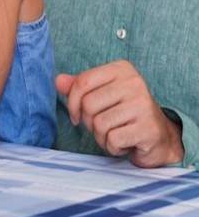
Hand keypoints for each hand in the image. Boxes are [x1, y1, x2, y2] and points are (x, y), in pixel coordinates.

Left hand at [57, 60, 183, 167]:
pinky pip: (113, 140)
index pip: (82, 82)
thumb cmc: (125, 113)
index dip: (72, 102)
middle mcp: (134, 83)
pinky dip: (113, 147)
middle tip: (102, 127)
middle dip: (89, 122)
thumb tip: (58, 81)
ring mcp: (143, 105)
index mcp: (121, 69)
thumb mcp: (102, 94)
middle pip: (88, 104)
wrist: (159, 137)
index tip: (76, 115)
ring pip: (99, 124)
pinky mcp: (148, 128)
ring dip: (101, 137)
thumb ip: (79, 86)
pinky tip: (124, 144)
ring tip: (114, 135)